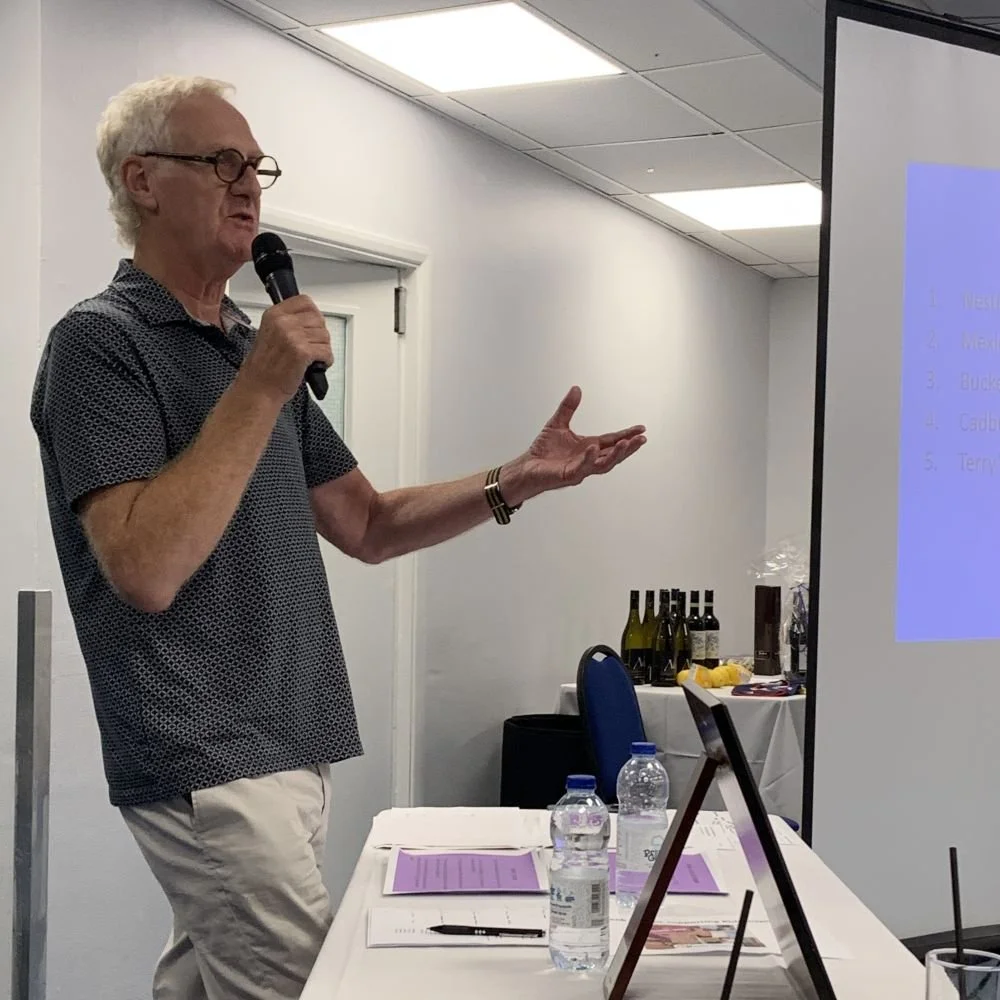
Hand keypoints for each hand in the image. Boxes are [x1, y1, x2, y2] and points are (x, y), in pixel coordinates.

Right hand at [241, 295, 332, 403]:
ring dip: (323, 348)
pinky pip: (326, 351)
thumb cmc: (264, 367)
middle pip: (318, 319)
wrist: (258, 388)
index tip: (312, 326)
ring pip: (325, 336)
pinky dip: (326, 360)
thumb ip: (287, 323)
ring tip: (312, 357)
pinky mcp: (303, 352)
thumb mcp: (269, 334)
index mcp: (274, 314)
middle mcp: (283, 322)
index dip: (313, 315)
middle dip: (319, 334)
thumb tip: (309, 320)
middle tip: (312, 346)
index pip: (305, 302)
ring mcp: (293, 336)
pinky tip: (316, 365)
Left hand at [502, 386, 645, 504]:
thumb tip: (576, 389)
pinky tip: (594, 448)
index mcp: (589, 448)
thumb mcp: (557, 423)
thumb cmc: (543, 451)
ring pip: (604, 464)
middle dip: (629, 447)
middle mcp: (588, 459)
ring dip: (616, 455)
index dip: (627, 435)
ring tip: (626, 444)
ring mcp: (580, 469)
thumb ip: (568, 407)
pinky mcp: (569, 475)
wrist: (527, 467)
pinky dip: (589, 459)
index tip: (641, 429)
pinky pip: (582, 468)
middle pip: (614, 454)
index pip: (612, 440)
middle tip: (642, 439)